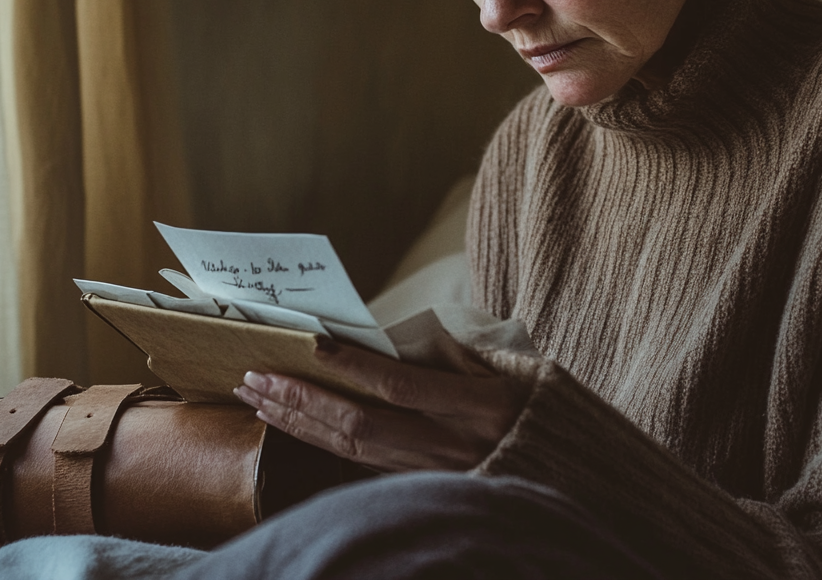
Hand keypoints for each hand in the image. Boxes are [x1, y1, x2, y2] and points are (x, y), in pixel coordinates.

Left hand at [233, 339, 528, 471]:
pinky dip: (320, 441)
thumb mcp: (509, 367)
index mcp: (479, 406)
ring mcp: (433, 469)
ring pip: (352, 449)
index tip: (312, 343)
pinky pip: (361, 464)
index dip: (355, 366)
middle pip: (362, 425)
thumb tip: (384, 338)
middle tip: (257, 374)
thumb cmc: (534, 402)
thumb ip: (452, 354)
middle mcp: (451, 444)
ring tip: (258, 397)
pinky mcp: (420, 483)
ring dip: (299, 422)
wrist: (564, 465)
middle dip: (304, 399)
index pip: (401, 386)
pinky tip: (291, 424)